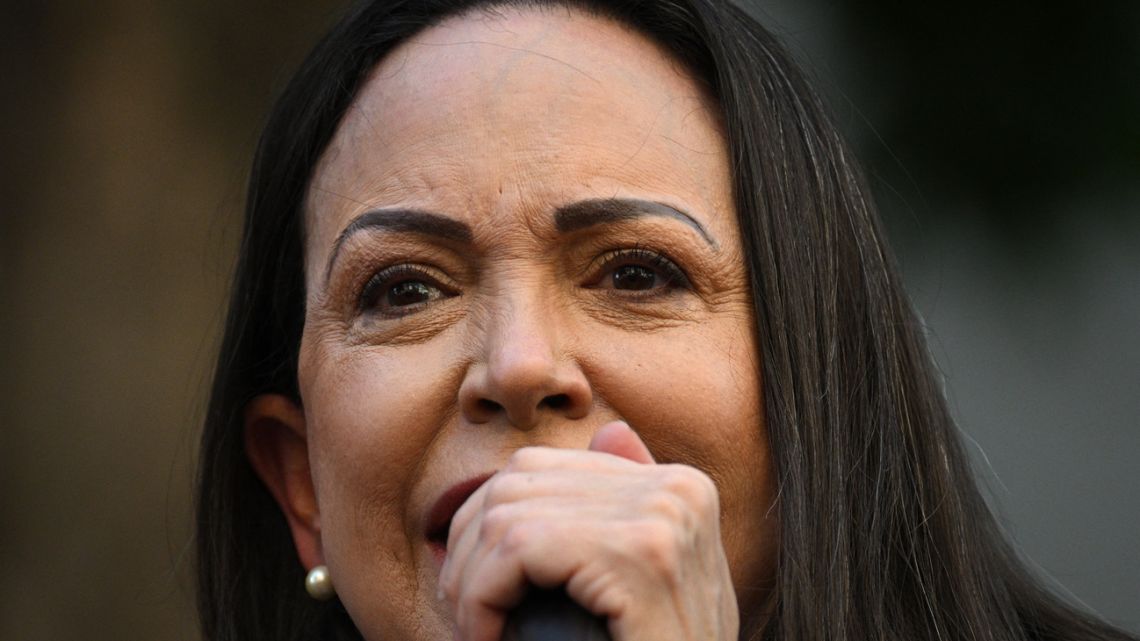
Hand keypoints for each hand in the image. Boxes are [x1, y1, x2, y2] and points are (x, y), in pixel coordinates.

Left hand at [439, 421, 738, 640]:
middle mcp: (677, 488)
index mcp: (680, 486)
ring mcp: (662, 515)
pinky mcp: (640, 553)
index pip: (544, 468)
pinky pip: (519, 548)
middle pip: (519, 482)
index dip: (488, 524)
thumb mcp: (657, 580)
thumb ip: (630, 509)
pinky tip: (487, 636)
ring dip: (471, 580)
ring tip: (476, 627)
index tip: (476, 584)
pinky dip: (483, 596)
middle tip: (466, 610)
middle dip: (470, 548)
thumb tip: (610, 431)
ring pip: (508, 516)